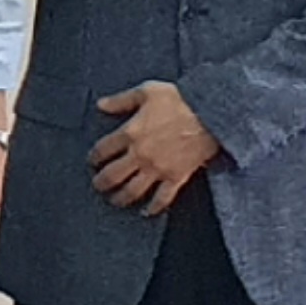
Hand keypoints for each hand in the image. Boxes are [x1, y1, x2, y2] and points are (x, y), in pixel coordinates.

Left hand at [91, 82, 221, 213]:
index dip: (94, 157)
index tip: (93, 161)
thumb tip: (100, 105)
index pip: (102, 150)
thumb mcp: (147, 92)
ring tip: (115, 201)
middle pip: (112, 176)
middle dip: (101, 183)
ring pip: (132, 190)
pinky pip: (162, 198)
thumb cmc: (181, 100)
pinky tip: (146, 212)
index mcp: (130, 132)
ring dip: (120, 198)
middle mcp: (140, 154)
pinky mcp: (176, 177)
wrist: (212, 114)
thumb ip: (121, 100)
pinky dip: (153, 208)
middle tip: (98, 185)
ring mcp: (158, 168)